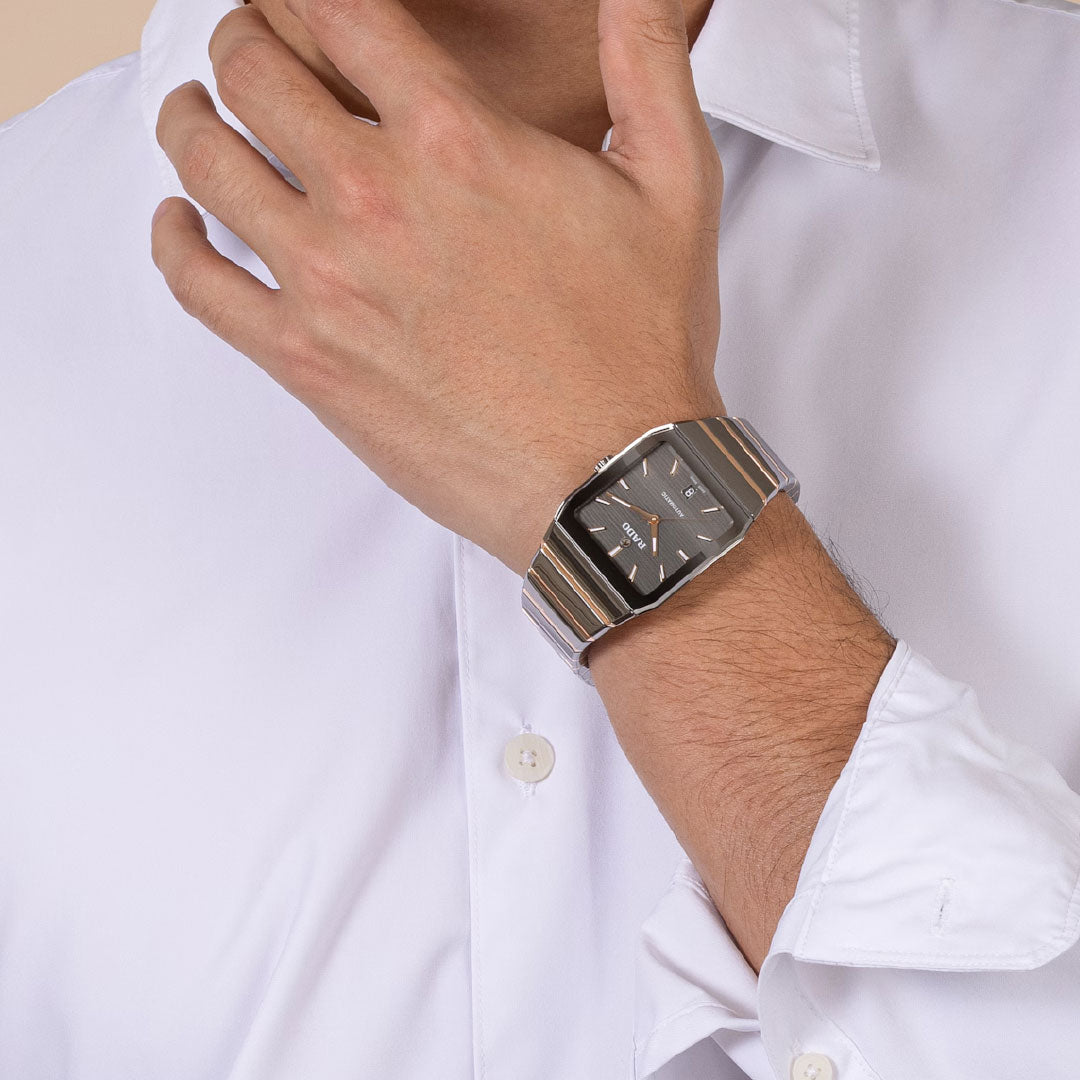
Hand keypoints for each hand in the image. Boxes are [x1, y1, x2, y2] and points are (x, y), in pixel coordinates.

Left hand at [151, 0, 725, 574]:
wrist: (610, 476)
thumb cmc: (638, 344)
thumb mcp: (674, 185)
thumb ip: (647, 63)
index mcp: (458, 140)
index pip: (339, 11)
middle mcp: (376, 197)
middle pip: (254, 73)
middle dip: (243, 41)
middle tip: (248, 47)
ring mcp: (329, 281)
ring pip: (206, 163)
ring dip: (189, 121)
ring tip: (195, 114)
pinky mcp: (305, 360)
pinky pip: (197, 283)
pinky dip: (171, 240)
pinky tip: (177, 222)